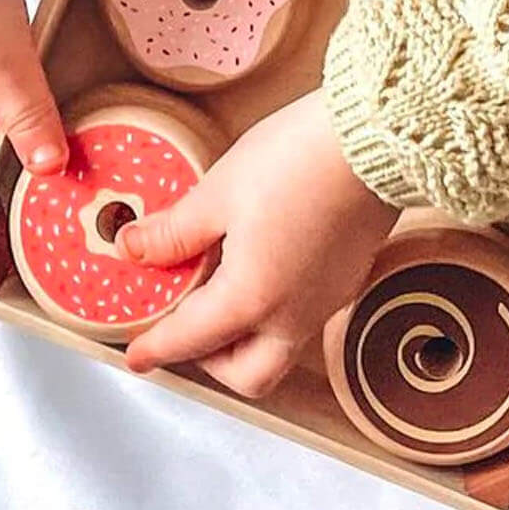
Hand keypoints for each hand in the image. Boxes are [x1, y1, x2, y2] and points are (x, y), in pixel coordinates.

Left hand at [121, 92, 397, 398]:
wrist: (374, 137)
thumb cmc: (298, 159)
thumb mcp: (220, 191)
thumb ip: (175, 230)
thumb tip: (134, 248)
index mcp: (252, 299)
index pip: (191, 339)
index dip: (156, 348)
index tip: (137, 355)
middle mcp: (294, 314)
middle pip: (247, 373)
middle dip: (211, 360)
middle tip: (186, 323)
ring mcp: (327, 298)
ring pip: (280, 348)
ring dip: (246, 336)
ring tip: (222, 284)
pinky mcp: (349, 276)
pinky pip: (305, 316)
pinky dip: (275, 309)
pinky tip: (263, 262)